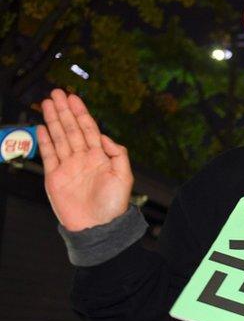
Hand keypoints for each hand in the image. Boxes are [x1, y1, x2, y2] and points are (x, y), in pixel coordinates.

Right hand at [37, 89, 133, 230]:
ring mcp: (68, 166)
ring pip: (59, 137)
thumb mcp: (124, 176)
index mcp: (100, 156)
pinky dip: (44, 141)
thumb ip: (117, 153)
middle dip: (63, 111)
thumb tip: (104, 137)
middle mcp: (83, 158)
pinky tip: (42, 128)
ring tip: (46, 104)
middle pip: (71, 129)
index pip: (89, 128)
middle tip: (56, 93)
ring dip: (53, 120)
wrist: (97, 226)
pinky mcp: (55, 177)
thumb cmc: (113, 205)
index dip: (81, 113)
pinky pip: (48, 155)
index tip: (73, 98)